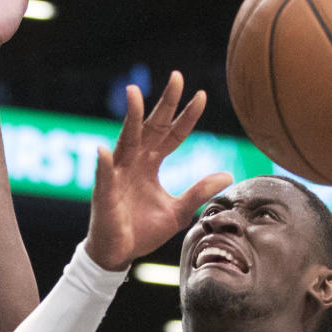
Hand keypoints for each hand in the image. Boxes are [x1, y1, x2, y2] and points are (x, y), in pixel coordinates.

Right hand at [86, 72, 232, 270]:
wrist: (119, 254)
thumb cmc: (143, 231)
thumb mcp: (178, 211)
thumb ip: (199, 191)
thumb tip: (228, 175)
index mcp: (150, 164)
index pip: (171, 134)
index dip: (186, 116)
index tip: (202, 96)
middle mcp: (134, 162)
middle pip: (151, 126)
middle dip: (164, 103)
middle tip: (177, 77)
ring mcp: (117, 175)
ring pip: (125, 140)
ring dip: (130, 118)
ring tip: (134, 94)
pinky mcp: (104, 194)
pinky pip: (104, 177)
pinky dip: (104, 164)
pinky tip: (104, 150)